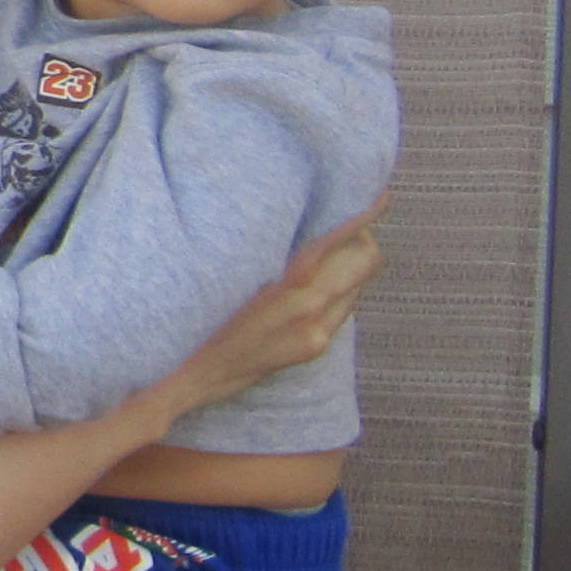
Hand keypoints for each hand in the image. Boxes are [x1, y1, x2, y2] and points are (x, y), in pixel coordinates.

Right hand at [170, 213, 380, 420]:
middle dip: (362, 240)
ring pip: (356, 287)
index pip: (345, 239)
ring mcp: (316, 331)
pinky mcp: (313, 349)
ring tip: (326, 256)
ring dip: (349, 268)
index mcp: (291, 280)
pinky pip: (340, 311)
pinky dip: (335, 294)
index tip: (379, 194)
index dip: (366, 214)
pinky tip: (310, 290)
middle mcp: (311, 306)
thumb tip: (300, 221)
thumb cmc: (201, 315)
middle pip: (365, 261)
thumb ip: (275, 250)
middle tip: (346, 224)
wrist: (192, 376)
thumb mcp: (234, 271)